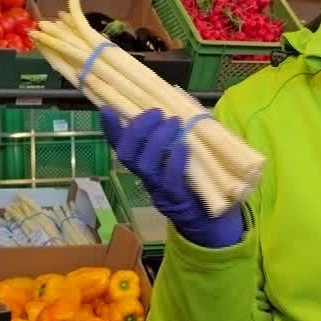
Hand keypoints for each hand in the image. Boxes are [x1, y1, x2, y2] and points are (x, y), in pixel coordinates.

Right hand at [101, 107, 244, 249]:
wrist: (213, 222)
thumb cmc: (200, 181)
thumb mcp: (189, 150)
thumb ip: (181, 128)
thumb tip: (178, 98)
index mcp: (145, 163)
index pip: (120, 145)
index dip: (111, 128)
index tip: (107, 109)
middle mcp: (146, 177)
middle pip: (127, 154)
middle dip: (137, 129)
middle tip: (156, 113)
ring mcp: (159, 190)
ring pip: (144, 165)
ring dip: (156, 140)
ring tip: (174, 123)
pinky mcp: (177, 201)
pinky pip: (169, 180)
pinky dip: (174, 160)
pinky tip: (184, 147)